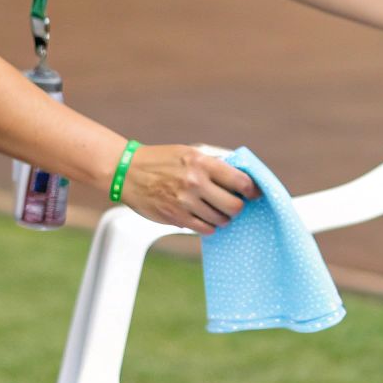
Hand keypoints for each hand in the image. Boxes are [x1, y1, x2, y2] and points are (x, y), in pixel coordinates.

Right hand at [119, 144, 259, 234]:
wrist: (127, 172)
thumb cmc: (161, 160)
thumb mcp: (189, 153)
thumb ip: (213, 164)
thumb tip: (240, 178)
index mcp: (201, 163)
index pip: (239, 180)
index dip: (252, 190)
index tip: (254, 193)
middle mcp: (195, 183)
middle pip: (234, 206)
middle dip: (237, 207)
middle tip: (233, 205)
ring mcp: (185, 202)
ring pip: (220, 220)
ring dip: (223, 218)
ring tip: (217, 211)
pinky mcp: (176, 217)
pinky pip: (204, 229)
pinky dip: (209, 226)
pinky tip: (205, 218)